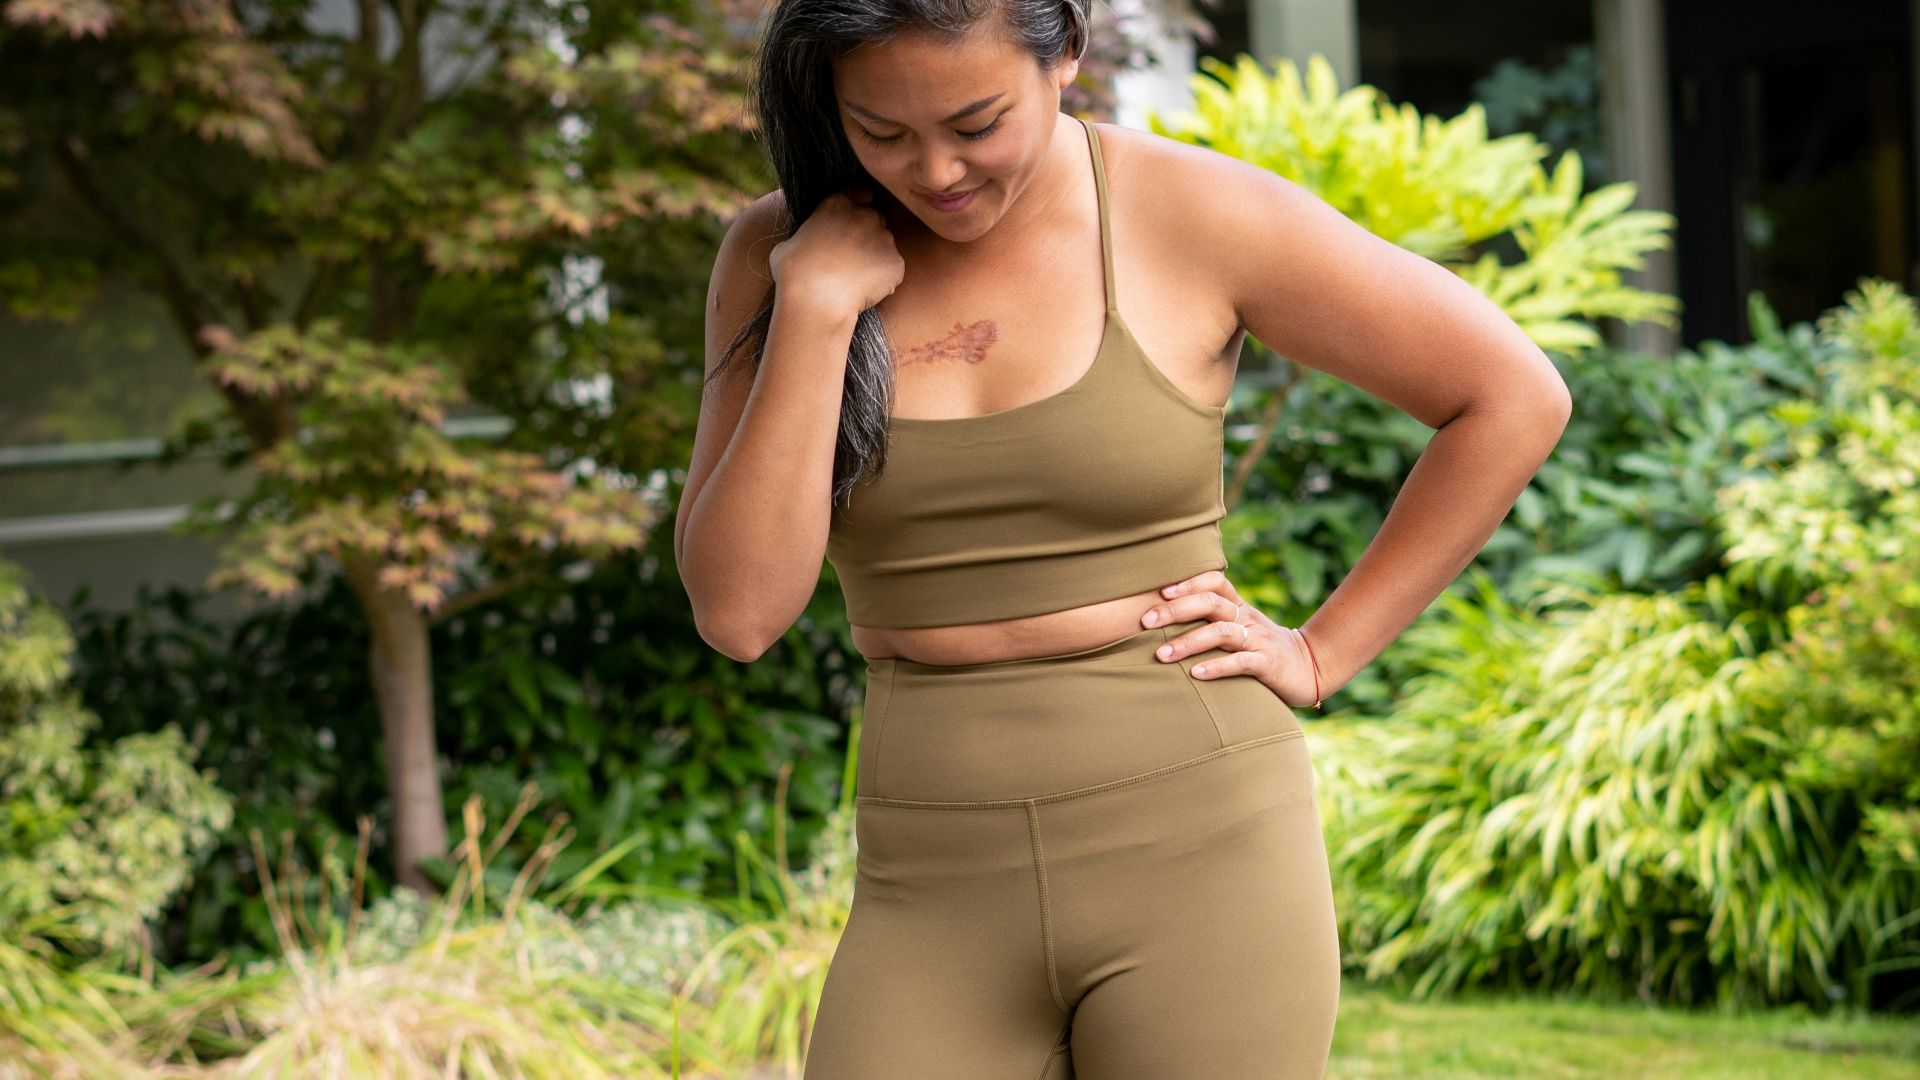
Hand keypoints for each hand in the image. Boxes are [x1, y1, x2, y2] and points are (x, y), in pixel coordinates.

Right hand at [769, 186, 906, 320]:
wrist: (814, 299)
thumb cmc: (794, 272)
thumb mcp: (788, 243)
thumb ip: (806, 235)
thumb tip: (804, 243)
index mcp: (838, 203)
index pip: (861, 194)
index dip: (858, 210)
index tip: (851, 226)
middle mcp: (865, 215)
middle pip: (876, 219)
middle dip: (868, 234)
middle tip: (852, 258)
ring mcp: (884, 238)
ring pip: (886, 245)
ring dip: (876, 258)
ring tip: (856, 279)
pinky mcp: (895, 262)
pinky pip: (893, 270)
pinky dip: (885, 280)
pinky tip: (865, 292)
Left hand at [1138, 570, 1323, 708]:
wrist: (1310, 668)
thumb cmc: (1261, 649)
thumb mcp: (1239, 628)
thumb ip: (1211, 620)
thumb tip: (1164, 614)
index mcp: (1239, 607)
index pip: (1215, 582)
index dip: (1189, 582)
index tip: (1159, 591)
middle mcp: (1247, 619)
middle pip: (1212, 603)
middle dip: (1176, 610)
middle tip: (1146, 620)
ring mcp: (1258, 641)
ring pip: (1222, 633)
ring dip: (1189, 642)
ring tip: (1162, 655)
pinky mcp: (1268, 665)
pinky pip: (1241, 663)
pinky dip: (1217, 667)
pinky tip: (1195, 674)